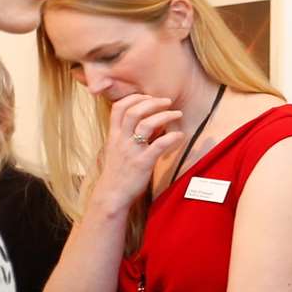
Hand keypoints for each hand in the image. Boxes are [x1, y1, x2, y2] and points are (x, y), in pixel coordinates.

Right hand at [92, 93, 184, 207]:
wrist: (112, 195)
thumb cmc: (117, 172)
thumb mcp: (117, 150)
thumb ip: (128, 135)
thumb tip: (149, 123)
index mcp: (114, 135)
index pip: (119, 107)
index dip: (134, 98)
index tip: (148, 96)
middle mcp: (121, 140)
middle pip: (134, 111)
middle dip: (152, 102)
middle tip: (167, 101)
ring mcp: (132, 151)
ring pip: (147, 124)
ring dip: (165, 115)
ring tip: (177, 114)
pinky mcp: (143, 163)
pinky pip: (159, 145)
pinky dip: (172, 138)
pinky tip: (180, 136)